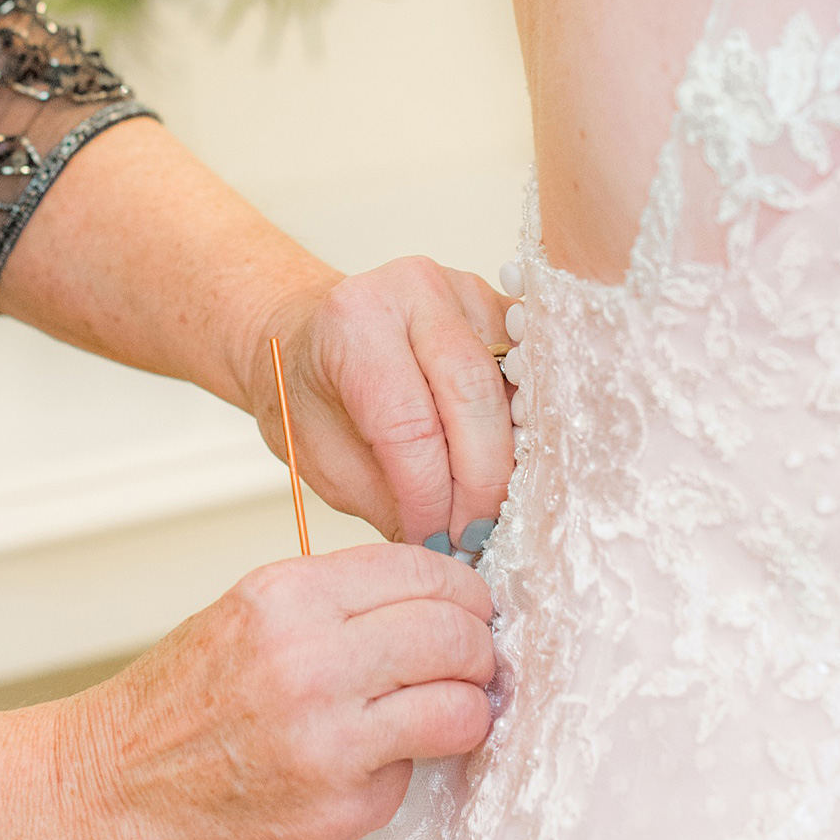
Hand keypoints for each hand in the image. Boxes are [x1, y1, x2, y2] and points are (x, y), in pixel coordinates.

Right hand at [60, 542, 495, 839]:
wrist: (115, 790)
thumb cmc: (184, 702)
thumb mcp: (251, 612)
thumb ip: (339, 601)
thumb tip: (437, 597)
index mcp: (286, 597)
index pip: (420, 570)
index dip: (462, 591)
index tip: (471, 608)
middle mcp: (309, 661)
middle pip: (452, 635)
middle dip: (479, 647)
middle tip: (476, 660)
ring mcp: (327, 740)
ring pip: (458, 708)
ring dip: (466, 710)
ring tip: (447, 712)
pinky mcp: (339, 810)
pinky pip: (415, 774)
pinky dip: (406, 768)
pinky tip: (366, 764)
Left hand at [250, 258, 514, 545]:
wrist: (308, 341)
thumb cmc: (310, 398)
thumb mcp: (325, 461)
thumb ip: (389, 501)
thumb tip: (451, 549)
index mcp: (355, 323)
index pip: (410, 423)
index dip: (431, 496)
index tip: (435, 541)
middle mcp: (414, 290)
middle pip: (473, 395)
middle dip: (481, 482)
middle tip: (471, 536)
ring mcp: (466, 290)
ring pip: (513, 384)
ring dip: (509, 458)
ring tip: (488, 509)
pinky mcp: (501, 306)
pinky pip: (531, 372)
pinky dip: (524, 428)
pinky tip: (507, 468)